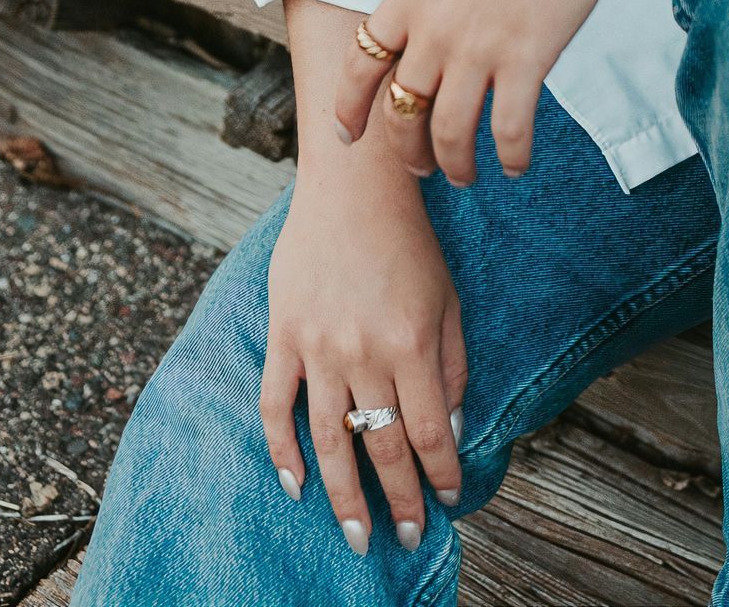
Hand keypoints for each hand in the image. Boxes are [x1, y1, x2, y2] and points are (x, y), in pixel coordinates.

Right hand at [261, 154, 467, 555]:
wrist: (353, 188)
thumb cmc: (409, 243)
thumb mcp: (448, 299)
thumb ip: (453, 365)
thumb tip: (452, 429)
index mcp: (412, 342)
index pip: (429, 431)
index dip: (440, 476)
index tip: (448, 504)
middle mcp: (365, 351)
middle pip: (380, 445)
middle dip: (397, 501)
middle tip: (404, 539)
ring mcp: (318, 346)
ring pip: (328, 441)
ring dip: (342, 495)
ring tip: (355, 534)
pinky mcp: (284, 335)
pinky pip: (275, 405)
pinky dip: (281, 451)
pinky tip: (295, 486)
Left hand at [335, 0, 634, 184]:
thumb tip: (425, 26)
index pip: (359, 67)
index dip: (349, 109)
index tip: (349, 136)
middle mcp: (434, 27)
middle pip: (401, 113)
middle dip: (407, 152)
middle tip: (422, 168)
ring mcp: (479, 46)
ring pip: (449, 133)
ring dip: (455, 165)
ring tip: (466, 175)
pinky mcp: (527, 58)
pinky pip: (508, 129)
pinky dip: (511, 157)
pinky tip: (518, 164)